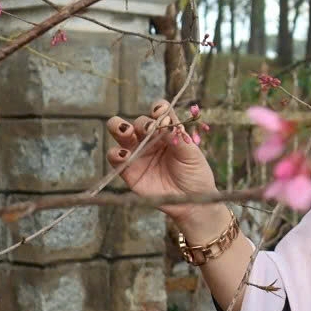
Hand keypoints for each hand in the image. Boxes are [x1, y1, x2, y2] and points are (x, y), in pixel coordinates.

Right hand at [106, 99, 219, 226]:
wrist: (192, 201)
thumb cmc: (195, 174)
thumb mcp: (192, 155)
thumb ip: (178, 138)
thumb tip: (166, 122)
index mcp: (167, 131)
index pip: (159, 112)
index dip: (158, 108)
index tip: (160, 112)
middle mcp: (150, 139)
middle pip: (136, 120)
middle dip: (139, 121)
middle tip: (148, 128)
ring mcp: (138, 153)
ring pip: (120, 133)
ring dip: (120, 128)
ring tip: (128, 133)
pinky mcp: (128, 170)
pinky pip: (115, 157)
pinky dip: (116, 153)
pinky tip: (125, 155)